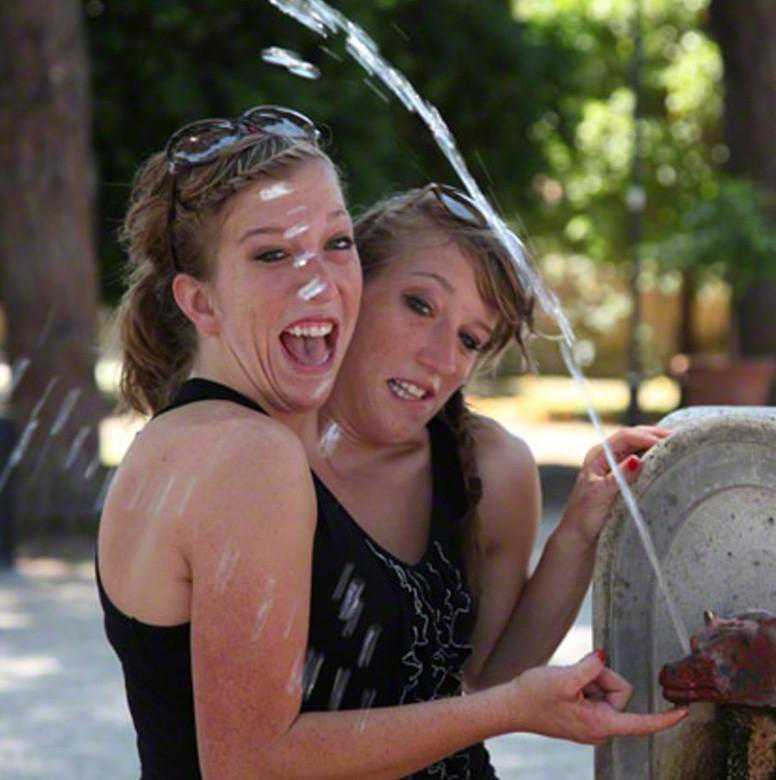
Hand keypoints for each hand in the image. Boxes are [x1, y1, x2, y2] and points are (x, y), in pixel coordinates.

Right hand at [508, 652, 687, 744]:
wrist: (511, 706)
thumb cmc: (533, 696)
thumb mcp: (563, 678)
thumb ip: (590, 667)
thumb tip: (604, 657)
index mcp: (599, 724)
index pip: (641, 723)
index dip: (665, 718)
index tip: (684, 712)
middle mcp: (599, 727)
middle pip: (619, 692)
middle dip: (600, 677)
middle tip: (576, 677)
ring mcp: (591, 722)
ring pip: (606, 690)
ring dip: (589, 679)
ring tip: (567, 683)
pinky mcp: (583, 714)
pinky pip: (595, 692)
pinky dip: (583, 683)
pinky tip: (566, 687)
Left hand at [560, 426, 670, 544]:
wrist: (580, 537)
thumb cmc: (584, 517)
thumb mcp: (600, 495)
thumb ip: (619, 478)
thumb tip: (637, 460)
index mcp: (598, 455)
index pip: (626, 437)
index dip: (647, 436)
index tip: (669, 441)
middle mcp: (607, 457)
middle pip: (635, 437)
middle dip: (657, 434)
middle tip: (682, 437)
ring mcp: (616, 466)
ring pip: (640, 447)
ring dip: (659, 444)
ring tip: (681, 444)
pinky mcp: (625, 478)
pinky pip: (644, 461)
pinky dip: (657, 457)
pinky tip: (671, 459)